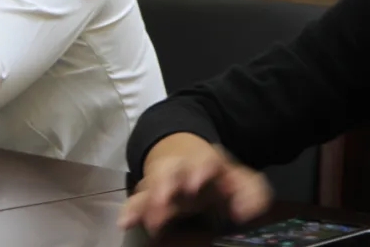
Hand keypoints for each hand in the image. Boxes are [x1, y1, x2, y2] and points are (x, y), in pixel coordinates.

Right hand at [119, 133, 271, 234]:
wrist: (184, 154)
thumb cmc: (217, 175)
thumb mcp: (240, 179)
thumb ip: (251, 192)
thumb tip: (243, 212)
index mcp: (204, 160)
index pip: (202, 161)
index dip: (198, 170)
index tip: (195, 184)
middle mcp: (178, 167)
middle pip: (168, 171)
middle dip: (164, 185)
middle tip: (163, 200)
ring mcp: (162, 180)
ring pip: (150, 186)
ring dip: (147, 202)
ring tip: (144, 220)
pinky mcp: (150, 194)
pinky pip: (138, 200)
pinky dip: (130, 210)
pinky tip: (124, 222)